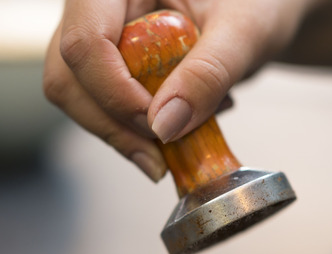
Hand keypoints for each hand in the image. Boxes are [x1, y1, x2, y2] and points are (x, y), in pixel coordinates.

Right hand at [43, 0, 319, 181]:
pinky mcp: (107, 61)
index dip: (115, 94)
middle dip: (114, 126)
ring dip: (124, 133)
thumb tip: (165, 126)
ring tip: (186, 135)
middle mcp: (97, 4)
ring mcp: (97, 33)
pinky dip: (136, 130)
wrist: (262, 8)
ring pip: (78, 97)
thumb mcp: (245, 29)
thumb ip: (208, 72)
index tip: (159, 126)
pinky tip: (181, 123)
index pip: (85, 41)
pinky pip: (101, 105)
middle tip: (162, 159)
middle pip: (69, 76)